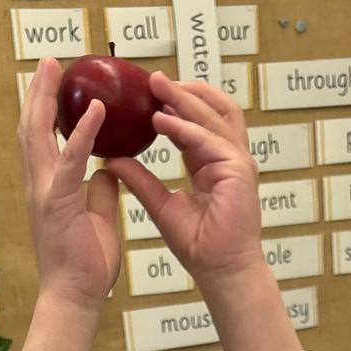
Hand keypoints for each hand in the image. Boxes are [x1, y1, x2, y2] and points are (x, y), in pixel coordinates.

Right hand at [18, 58, 120, 309]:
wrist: (75, 297)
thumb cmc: (85, 264)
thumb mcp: (96, 217)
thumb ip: (98, 190)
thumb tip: (109, 168)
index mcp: (47, 188)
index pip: (40, 139)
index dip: (43, 108)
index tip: (51, 82)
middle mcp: (39, 185)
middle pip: (31, 128)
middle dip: (37, 92)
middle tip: (48, 62)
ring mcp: (45, 192)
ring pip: (39, 136)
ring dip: (47, 99)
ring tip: (57, 69)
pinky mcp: (59, 203)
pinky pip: (71, 161)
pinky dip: (82, 133)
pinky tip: (95, 109)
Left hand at [105, 74, 262, 286]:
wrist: (220, 272)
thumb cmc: (199, 246)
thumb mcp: (161, 205)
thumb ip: (140, 179)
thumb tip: (111, 158)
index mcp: (212, 164)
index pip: (195, 124)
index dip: (173, 106)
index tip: (147, 92)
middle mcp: (228, 158)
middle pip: (211, 110)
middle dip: (183, 91)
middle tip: (152, 78)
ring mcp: (237, 162)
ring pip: (213, 116)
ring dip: (184, 99)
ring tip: (157, 87)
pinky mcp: (239, 170)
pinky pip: (209, 140)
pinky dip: (185, 129)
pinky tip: (160, 121)